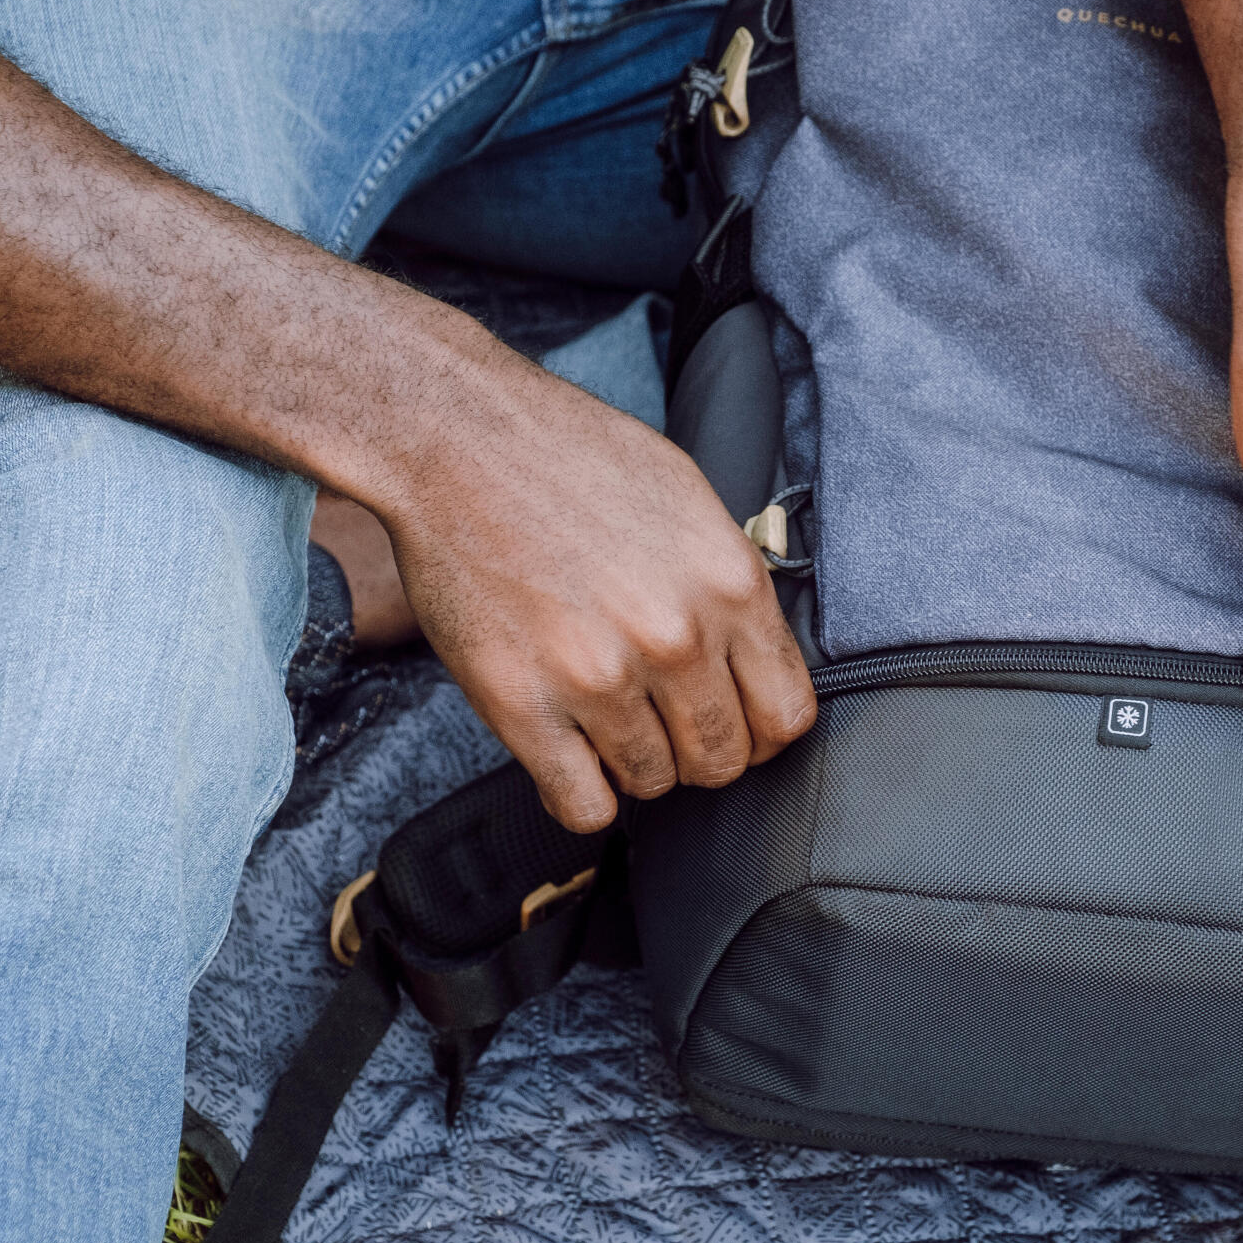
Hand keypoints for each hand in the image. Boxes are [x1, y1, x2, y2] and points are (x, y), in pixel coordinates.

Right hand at [379, 353, 815, 830]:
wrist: (456, 438)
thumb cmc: (572, 457)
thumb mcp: (689, 499)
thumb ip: (730, 584)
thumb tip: (757, 653)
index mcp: (731, 584)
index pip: (786, 714)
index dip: (762, 730)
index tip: (734, 721)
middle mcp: (676, 637)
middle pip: (723, 760)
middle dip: (699, 751)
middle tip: (664, 722)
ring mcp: (599, 676)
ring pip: (654, 783)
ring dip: (635, 763)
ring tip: (607, 717)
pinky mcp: (523, 704)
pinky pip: (583, 805)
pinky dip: (583, 794)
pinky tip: (572, 755)